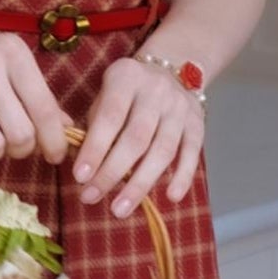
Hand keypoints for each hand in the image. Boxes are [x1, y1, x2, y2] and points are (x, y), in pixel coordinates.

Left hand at [71, 55, 203, 216]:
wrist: (173, 69)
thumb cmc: (127, 92)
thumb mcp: (106, 94)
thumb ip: (94, 124)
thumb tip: (81, 167)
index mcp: (126, 78)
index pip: (110, 117)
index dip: (95, 149)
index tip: (79, 177)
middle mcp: (156, 91)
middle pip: (136, 138)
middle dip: (112, 172)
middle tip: (91, 197)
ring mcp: (180, 108)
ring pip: (162, 151)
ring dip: (140, 184)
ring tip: (119, 209)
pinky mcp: (198, 124)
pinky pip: (192, 154)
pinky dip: (183, 177)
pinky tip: (170, 198)